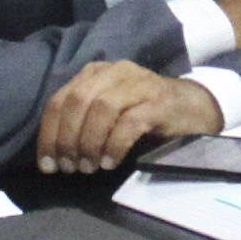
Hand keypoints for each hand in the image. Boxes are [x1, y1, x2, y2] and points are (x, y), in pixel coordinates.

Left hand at [37, 60, 218, 173]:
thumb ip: (83, 120)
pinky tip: (110, 163)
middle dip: (67, 139)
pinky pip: (130, 122)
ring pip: (102, 108)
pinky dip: (114, 145)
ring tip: (89, 167)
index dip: (49, 134)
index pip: (61, 100)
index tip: (46, 164)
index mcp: (97, 73)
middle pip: (78, 101)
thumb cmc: (144, 113)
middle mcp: (116, 72)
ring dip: (89, 142)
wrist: (194, 108)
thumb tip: (54, 153)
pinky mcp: (160, 103)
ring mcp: (140, 85)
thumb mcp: (109, 111)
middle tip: (69, 167)